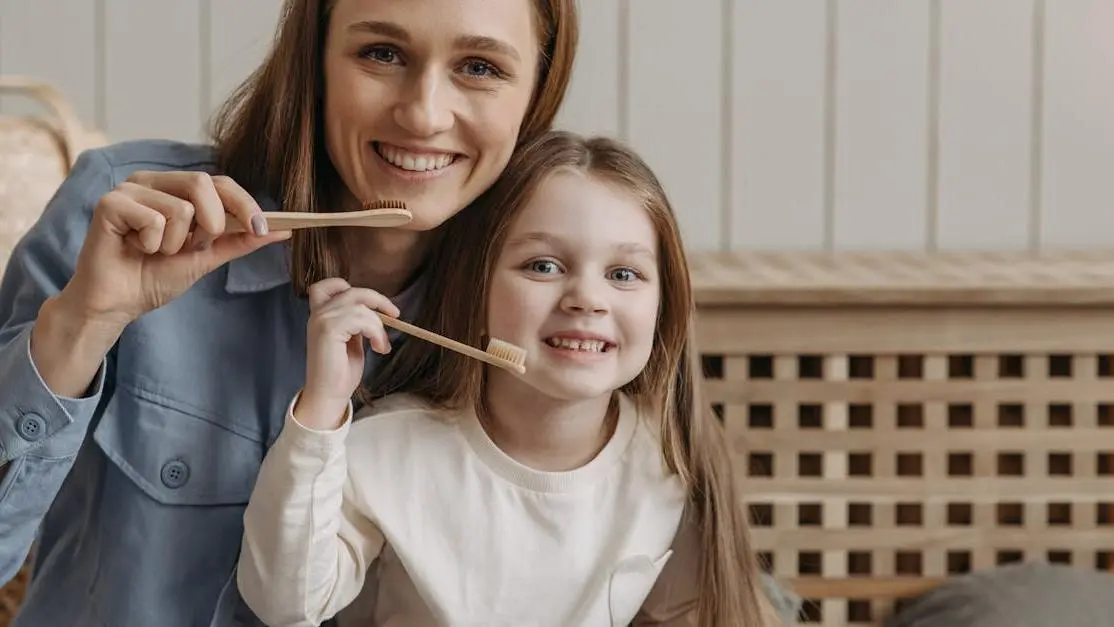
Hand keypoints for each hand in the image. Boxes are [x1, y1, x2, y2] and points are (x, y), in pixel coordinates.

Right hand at [58, 170, 290, 330]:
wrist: (118, 304)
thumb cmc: (155, 277)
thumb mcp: (207, 257)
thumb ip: (240, 240)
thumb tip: (282, 230)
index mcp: (175, 188)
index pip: (220, 182)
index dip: (244, 203)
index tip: (261, 228)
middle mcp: (152, 181)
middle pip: (202, 183)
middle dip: (211, 223)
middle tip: (194, 247)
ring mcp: (129, 189)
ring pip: (180, 208)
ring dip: (176, 243)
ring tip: (155, 251)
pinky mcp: (110, 202)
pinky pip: (153, 220)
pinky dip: (151, 245)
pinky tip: (134, 250)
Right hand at [296, 278, 399, 429]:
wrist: (329, 395)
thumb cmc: (340, 371)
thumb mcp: (351, 339)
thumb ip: (356, 322)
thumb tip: (376, 311)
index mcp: (320, 314)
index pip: (328, 285)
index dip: (352, 288)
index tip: (375, 304)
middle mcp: (318, 314)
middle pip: (353, 291)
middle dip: (378, 300)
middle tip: (395, 315)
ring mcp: (321, 320)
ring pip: (361, 306)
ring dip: (379, 325)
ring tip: (381, 345)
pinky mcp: (329, 329)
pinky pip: (362, 319)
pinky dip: (376, 332)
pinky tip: (378, 348)